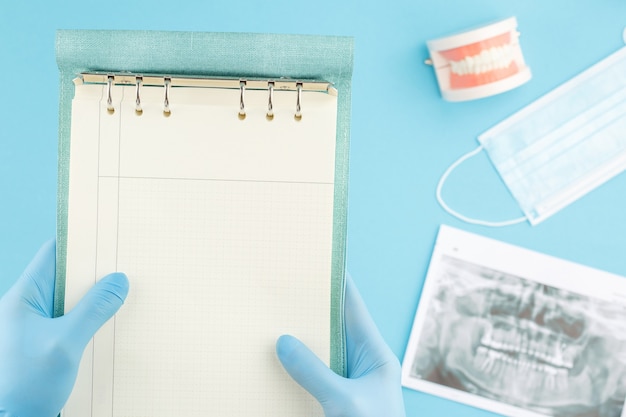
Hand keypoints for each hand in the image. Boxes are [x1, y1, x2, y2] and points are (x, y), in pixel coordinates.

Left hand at [0, 240, 128, 416]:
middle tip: (125, 266)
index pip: (52, 255)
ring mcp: (37, 325)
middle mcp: (28, 307)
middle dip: (95, 272)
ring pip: (71, 300)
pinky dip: (91, 317)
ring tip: (124, 291)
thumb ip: (93, 310)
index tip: (108, 237)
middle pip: (65, 277)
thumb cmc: (27, 385)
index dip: (79, 244)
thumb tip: (119, 281)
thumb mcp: (65, 343)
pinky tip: (111, 319)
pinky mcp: (47, 342)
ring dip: (95, 297)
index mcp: (23, 298)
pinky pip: (72, 319)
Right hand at [276, 275, 405, 416]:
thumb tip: (283, 343)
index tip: (323, 262)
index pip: (355, 310)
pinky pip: (315, 376)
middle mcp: (363, 365)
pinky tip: (279, 361)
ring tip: (276, 321)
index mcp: (376, 355)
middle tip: (287, 289)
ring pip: (322, 354)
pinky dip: (298, 367)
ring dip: (302, 342)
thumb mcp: (344, 398)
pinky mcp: (337, 400)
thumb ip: (314, 372)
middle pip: (335, 330)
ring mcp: (350, 383)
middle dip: (313, 311)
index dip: (339, 285)